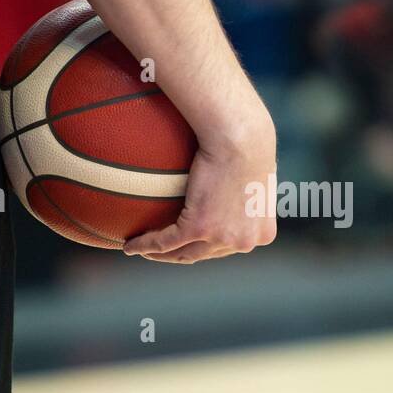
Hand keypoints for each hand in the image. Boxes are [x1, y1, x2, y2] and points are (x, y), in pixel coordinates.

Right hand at [124, 117, 276, 262]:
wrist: (241, 137)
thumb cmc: (248, 143)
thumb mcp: (255, 174)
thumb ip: (247, 190)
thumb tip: (233, 183)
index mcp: (262, 232)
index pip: (231, 247)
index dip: (207, 247)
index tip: (189, 241)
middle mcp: (244, 241)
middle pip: (205, 254)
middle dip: (181, 254)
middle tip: (160, 249)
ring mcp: (222, 237)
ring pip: (184, 253)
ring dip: (159, 255)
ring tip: (142, 250)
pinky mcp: (199, 228)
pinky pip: (165, 242)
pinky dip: (145, 245)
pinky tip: (130, 245)